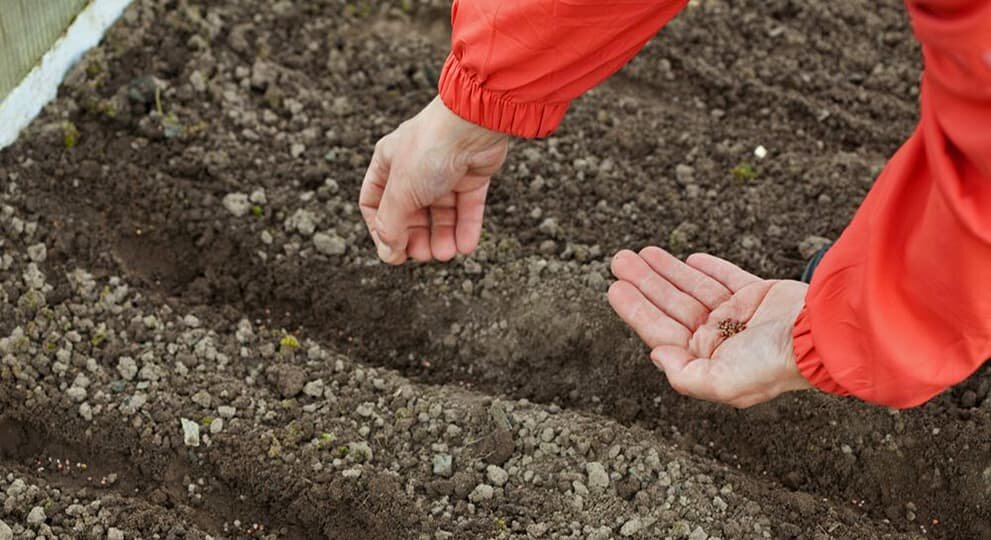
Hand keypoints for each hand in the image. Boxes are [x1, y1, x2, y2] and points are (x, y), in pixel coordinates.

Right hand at [359, 97, 508, 264]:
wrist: (473, 124)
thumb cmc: (430, 149)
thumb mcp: (401, 192)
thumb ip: (392, 225)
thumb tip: (388, 253)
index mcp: (388, 164)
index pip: (375, 203)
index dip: (381, 230)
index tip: (392, 251)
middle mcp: (414, 167)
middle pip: (410, 213)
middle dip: (416, 237)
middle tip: (423, 255)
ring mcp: (444, 172)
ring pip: (440, 213)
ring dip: (442, 237)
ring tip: (446, 254)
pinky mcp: (471, 176)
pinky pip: (466, 208)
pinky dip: (466, 228)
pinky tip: (465, 246)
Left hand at [608, 247, 812, 407]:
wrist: (822, 336)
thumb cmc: (773, 364)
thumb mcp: (722, 383)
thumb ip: (684, 375)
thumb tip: (656, 355)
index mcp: (708, 360)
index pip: (661, 331)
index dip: (636, 309)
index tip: (614, 288)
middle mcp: (720, 339)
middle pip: (671, 306)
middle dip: (644, 283)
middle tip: (619, 259)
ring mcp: (740, 316)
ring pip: (693, 289)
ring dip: (667, 270)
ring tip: (641, 252)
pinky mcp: (760, 295)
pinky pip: (726, 278)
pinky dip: (708, 268)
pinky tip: (688, 259)